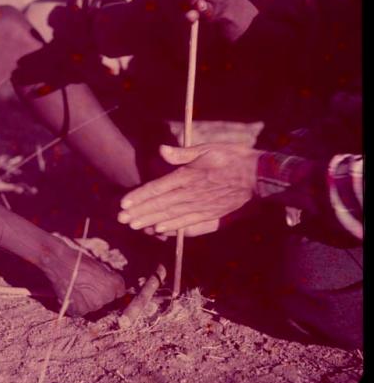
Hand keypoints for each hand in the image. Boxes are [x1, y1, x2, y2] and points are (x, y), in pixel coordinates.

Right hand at [49, 251, 125, 316]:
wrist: (60, 261)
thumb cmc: (79, 261)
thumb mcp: (99, 267)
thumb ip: (107, 279)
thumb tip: (111, 288)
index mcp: (114, 284)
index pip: (119, 292)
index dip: (109, 288)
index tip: (102, 284)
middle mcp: (107, 296)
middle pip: (106, 300)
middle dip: (98, 294)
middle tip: (86, 284)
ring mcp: (94, 305)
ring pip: (94, 306)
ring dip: (88, 301)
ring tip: (77, 288)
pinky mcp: (80, 311)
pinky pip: (82, 311)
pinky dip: (77, 305)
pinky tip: (72, 294)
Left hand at [118, 143, 261, 236]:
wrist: (260, 178)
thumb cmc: (234, 159)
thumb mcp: (208, 149)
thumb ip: (182, 154)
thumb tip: (160, 150)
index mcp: (188, 177)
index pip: (158, 188)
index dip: (140, 196)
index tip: (123, 204)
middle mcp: (192, 195)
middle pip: (161, 205)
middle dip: (140, 212)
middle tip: (121, 220)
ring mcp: (202, 209)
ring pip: (172, 217)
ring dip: (151, 222)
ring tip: (135, 227)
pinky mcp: (212, 217)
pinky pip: (189, 226)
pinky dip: (174, 230)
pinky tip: (162, 232)